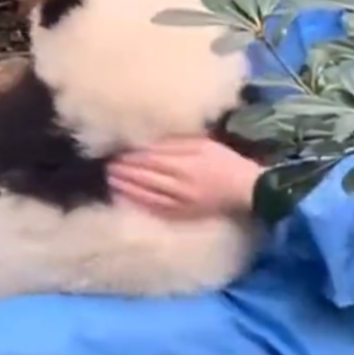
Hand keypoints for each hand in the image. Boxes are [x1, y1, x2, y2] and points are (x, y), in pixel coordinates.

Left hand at [108, 137, 260, 219]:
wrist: (246, 189)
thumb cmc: (226, 162)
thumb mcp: (204, 144)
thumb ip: (177, 142)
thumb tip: (149, 141)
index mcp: (186, 160)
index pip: (150, 157)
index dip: (131, 155)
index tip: (116, 151)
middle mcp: (180, 181)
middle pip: (144, 174)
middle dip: (123, 169)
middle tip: (107, 164)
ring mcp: (180, 200)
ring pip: (145, 191)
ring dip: (125, 185)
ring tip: (110, 178)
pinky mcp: (182, 213)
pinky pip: (154, 207)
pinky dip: (137, 200)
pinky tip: (125, 195)